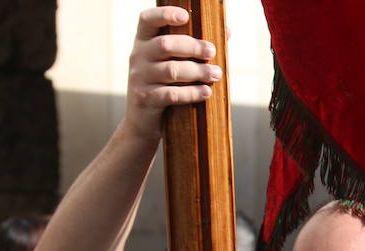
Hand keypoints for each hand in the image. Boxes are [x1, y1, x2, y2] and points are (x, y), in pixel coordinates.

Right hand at [124, 7, 222, 141]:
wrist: (142, 122)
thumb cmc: (164, 86)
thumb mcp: (172, 63)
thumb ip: (194, 47)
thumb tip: (226, 31)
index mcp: (143, 41)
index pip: (148, 19)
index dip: (164, 14)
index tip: (185, 16)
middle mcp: (138, 56)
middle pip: (165, 45)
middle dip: (193, 47)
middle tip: (212, 52)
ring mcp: (140, 78)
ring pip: (172, 71)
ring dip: (198, 72)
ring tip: (217, 75)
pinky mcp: (146, 99)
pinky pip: (171, 94)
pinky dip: (192, 93)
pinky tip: (206, 92)